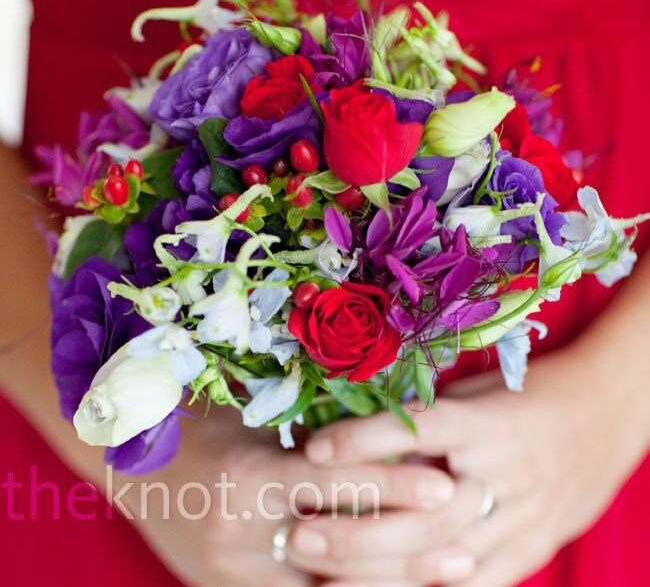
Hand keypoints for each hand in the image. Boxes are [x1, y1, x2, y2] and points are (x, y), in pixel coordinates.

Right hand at [119, 407, 454, 586]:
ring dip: (386, 586)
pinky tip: (383, 585)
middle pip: (341, 552)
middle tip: (464, 545)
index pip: (334, 484)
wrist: (124, 461)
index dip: (393, 484)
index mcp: (245, 477)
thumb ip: (307, 435)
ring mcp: (231, 574)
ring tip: (442, 574)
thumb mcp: (249, 420)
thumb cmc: (192, 424)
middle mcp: (239, 535)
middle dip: (406, 553)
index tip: (444, 483)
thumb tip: (381, 436)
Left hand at [290, 346, 648, 586]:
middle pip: (423, 512)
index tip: (313, 451)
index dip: (361, 441)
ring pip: (445, 556)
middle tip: (299, 537)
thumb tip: (357, 432)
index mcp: (484, 422)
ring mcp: (522, 515)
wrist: (601, 415)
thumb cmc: (524, 394)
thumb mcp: (475, 392)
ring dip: (381, 574)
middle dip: (356, 530)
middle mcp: (502, 471)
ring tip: (323, 584)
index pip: (415, 430)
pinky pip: (481, 581)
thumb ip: (426, 416)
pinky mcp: (534, 544)